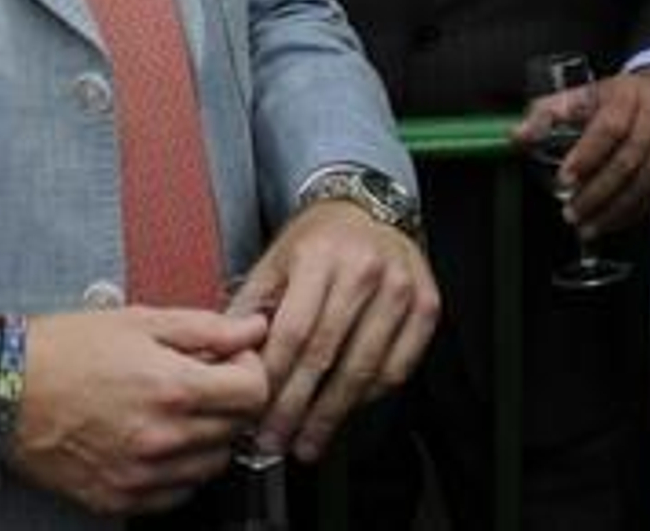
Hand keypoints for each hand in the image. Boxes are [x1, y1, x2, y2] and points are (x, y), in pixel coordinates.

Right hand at [9, 305, 267, 517]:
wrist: (5, 390)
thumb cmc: (67, 348)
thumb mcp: (139, 320)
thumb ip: (206, 326)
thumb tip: (251, 329)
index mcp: (173, 387)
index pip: (254, 391)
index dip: (251, 368)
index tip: (234, 359)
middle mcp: (164, 438)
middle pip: (237, 428)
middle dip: (230, 398)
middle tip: (202, 378)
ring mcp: (143, 475)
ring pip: (213, 464)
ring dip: (208, 435)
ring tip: (174, 407)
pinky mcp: (123, 500)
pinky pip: (179, 492)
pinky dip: (179, 467)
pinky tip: (156, 437)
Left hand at [228, 202, 438, 463]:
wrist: (367, 209)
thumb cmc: (317, 239)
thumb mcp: (275, 259)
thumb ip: (251, 306)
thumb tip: (223, 357)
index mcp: (319, 256)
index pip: (294, 331)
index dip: (274, 378)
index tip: (255, 411)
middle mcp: (363, 269)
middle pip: (327, 355)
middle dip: (298, 408)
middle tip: (277, 440)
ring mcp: (400, 288)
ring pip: (364, 369)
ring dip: (332, 414)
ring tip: (308, 440)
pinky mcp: (426, 305)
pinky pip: (397, 368)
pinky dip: (369, 397)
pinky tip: (346, 411)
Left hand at [514, 66, 649, 236]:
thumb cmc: (627, 93)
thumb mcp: (588, 91)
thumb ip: (550, 112)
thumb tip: (517, 136)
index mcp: (628, 96)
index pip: (608, 129)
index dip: (586, 156)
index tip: (565, 179)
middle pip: (627, 162)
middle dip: (597, 193)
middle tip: (571, 213)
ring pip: (646, 183)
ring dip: (615, 210)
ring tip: (588, 226)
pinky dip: (638, 212)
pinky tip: (617, 222)